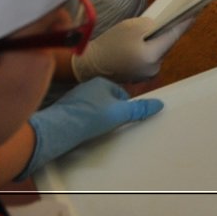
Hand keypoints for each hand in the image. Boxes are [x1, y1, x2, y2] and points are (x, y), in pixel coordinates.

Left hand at [23, 79, 162, 176]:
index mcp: (101, 83)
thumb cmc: (89, 117)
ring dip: (96, 119)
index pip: (120, 93)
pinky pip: (79, 116)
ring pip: (92, 109)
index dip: (124, 107)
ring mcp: (73, 99)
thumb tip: (158, 104)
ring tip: (95, 130)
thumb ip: (139, 109)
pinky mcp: (63, 112)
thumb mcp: (119, 113)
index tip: (122, 118)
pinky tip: (82, 132)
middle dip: (109, 113)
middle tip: (110, 125)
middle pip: (106, 101)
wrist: (57, 130)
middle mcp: (86, 88)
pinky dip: (83, 123)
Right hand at [71, 13, 193, 83]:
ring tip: (142, 33)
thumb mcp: (132, 27)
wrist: (87, 64)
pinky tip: (135, 44)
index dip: (186, 22)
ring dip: (153, 41)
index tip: (196, 11)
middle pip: (166, 44)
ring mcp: (146, 74)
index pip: (174, 35)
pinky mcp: (138, 75)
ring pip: (156, 51)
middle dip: (164, 32)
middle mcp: (154, 68)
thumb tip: (162, 26)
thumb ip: (152, 24)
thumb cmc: (109, 45)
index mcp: (153, 57)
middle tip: (163, 19)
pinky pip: (147, 57)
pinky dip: (145, 49)